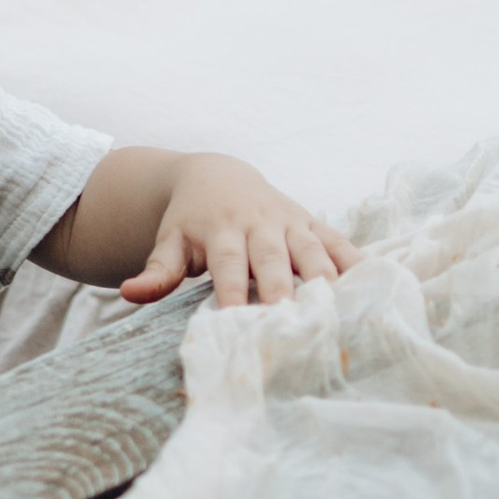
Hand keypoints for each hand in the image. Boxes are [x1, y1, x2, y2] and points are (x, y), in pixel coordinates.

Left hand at [120, 159, 358, 308]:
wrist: (216, 176)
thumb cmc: (190, 221)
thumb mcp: (169, 242)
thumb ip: (157, 272)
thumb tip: (129, 293)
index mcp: (222, 231)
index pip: (228, 266)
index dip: (234, 291)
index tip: (239, 321)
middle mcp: (258, 224)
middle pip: (273, 260)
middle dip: (282, 289)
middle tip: (291, 321)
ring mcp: (288, 221)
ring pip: (310, 249)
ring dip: (324, 276)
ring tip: (336, 306)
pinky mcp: (310, 221)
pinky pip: (335, 240)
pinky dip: (352, 259)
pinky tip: (368, 283)